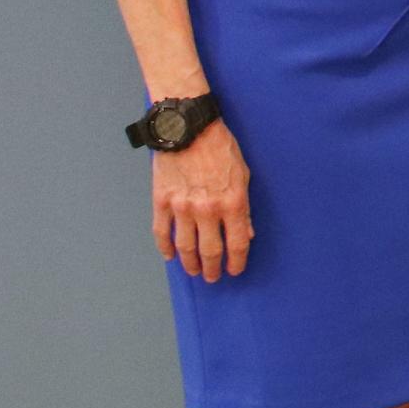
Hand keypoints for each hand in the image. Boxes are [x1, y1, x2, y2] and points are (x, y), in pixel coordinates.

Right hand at [151, 120, 251, 279]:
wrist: (188, 129)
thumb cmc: (221, 148)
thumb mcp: (243, 175)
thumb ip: (244, 207)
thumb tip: (247, 233)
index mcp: (232, 202)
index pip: (237, 242)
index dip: (237, 261)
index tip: (235, 270)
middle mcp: (207, 209)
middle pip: (210, 250)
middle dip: (213, 268)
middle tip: (213, 277)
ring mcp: (182, 207)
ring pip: (185, 247)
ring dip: (190, 264)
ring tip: (195, 271)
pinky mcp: (162, 202)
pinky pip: (161, 233)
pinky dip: (165, 248)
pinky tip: (170, 256)